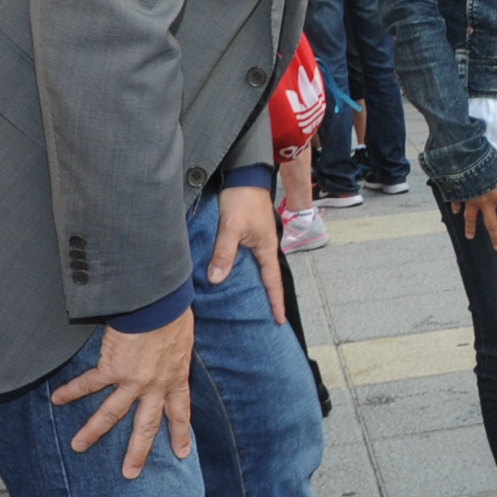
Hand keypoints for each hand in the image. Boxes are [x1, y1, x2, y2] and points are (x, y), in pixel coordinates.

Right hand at [53, 311, 193, 478]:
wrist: (161, 303)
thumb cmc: (176, 312)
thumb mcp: (185, 339)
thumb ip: (176, 353)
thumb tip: (172, 350)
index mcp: (175, 377)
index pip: (180, 411)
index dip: (180, 433)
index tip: (181, 453)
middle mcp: (155, 386)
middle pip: (146, 426)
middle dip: (137, 452)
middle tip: (130, 473)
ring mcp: (132, 381)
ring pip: (110, 414)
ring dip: (92, 432)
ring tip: (78, 446)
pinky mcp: (112, 369)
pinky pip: (87, 384)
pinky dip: (71, 391)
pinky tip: (57, 399)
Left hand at [212, 185, 284, 323]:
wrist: (243, 175)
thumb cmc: (242, 199)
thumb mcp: (231, 228)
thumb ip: (224, 253)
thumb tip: (216, 280)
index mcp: (266, 248)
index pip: (273, 281)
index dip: (275, 302)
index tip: (279, 321)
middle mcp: (264, 247)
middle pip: (266, 278)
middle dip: (266, 298)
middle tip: (264, 319)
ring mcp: (256, 241)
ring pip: (255, 269)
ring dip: (253, 284)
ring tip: (248, 304)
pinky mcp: (247, 235)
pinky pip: (246, 259)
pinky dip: (242, 271)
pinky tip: (232, 278)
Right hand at [454, 171, 496, 249]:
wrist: (464, 161)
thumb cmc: (487, 165)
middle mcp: (485, 202)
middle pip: (491, 223)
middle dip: (495, 236)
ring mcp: (471, 200)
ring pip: (471, 218)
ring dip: (470, 227)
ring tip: (470, 237)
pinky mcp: (459, 195)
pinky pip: (457, 204)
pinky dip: (456, 208)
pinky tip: (455, 212)